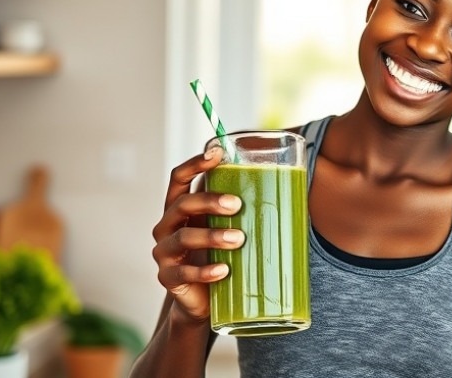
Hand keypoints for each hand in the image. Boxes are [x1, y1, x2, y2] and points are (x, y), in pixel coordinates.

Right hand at [151, 146, 244, 322]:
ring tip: (238, 239)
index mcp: (180, 207)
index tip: (217, 153)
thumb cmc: (219, 254)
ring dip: (211, 237)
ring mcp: (164, 252)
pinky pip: (182, 273)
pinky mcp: (167, 279)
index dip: (195, 164)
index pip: (179, 178)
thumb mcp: (227, 227)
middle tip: (237, 204)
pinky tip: (224, 270)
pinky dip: (204, 271)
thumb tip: (286, 183)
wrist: (205, 299)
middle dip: (209, 201)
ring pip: (183, 237)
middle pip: (182, 204)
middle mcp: (167, 226)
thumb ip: (239, 208)